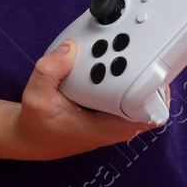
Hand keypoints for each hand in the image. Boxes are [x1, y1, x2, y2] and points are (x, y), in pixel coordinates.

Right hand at [12, 39, 168, 160]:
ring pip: (140, 97)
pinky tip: (111, 58)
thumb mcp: (36, 97)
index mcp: (104, 128)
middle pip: (150, 102)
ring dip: (136, 74)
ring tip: (127, 50)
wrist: (31, 137)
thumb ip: (49, 72)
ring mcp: (112, 118)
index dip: (154, 92)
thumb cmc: (36, 123)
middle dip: (148, 74)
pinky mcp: (107, 110)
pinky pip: (125, 93)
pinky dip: (122, 76)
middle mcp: (114, 125)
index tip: (150, 68)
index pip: (146, 116)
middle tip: (142, 49)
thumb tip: (69, 49)